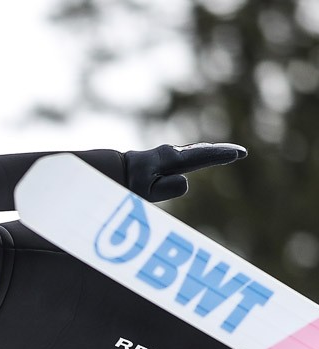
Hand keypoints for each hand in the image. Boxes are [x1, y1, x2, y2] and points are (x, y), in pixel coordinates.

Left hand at [124, 142, 246, 201]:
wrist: (113, 171)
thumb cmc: (128, 184)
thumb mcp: (146, 191)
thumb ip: (168, 188)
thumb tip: (187, 181)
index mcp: (170, 159)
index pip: (201, 157)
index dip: (220, 155)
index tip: (239, 153)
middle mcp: (171, 153)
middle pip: (201, 151)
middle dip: (221, 151)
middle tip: (241, 152)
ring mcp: (166, 154)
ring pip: (194, 151)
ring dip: (211, 151)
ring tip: (229, 153)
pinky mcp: (162, 158)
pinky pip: (187, 155)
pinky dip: (200, 154)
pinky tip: (205, 155)